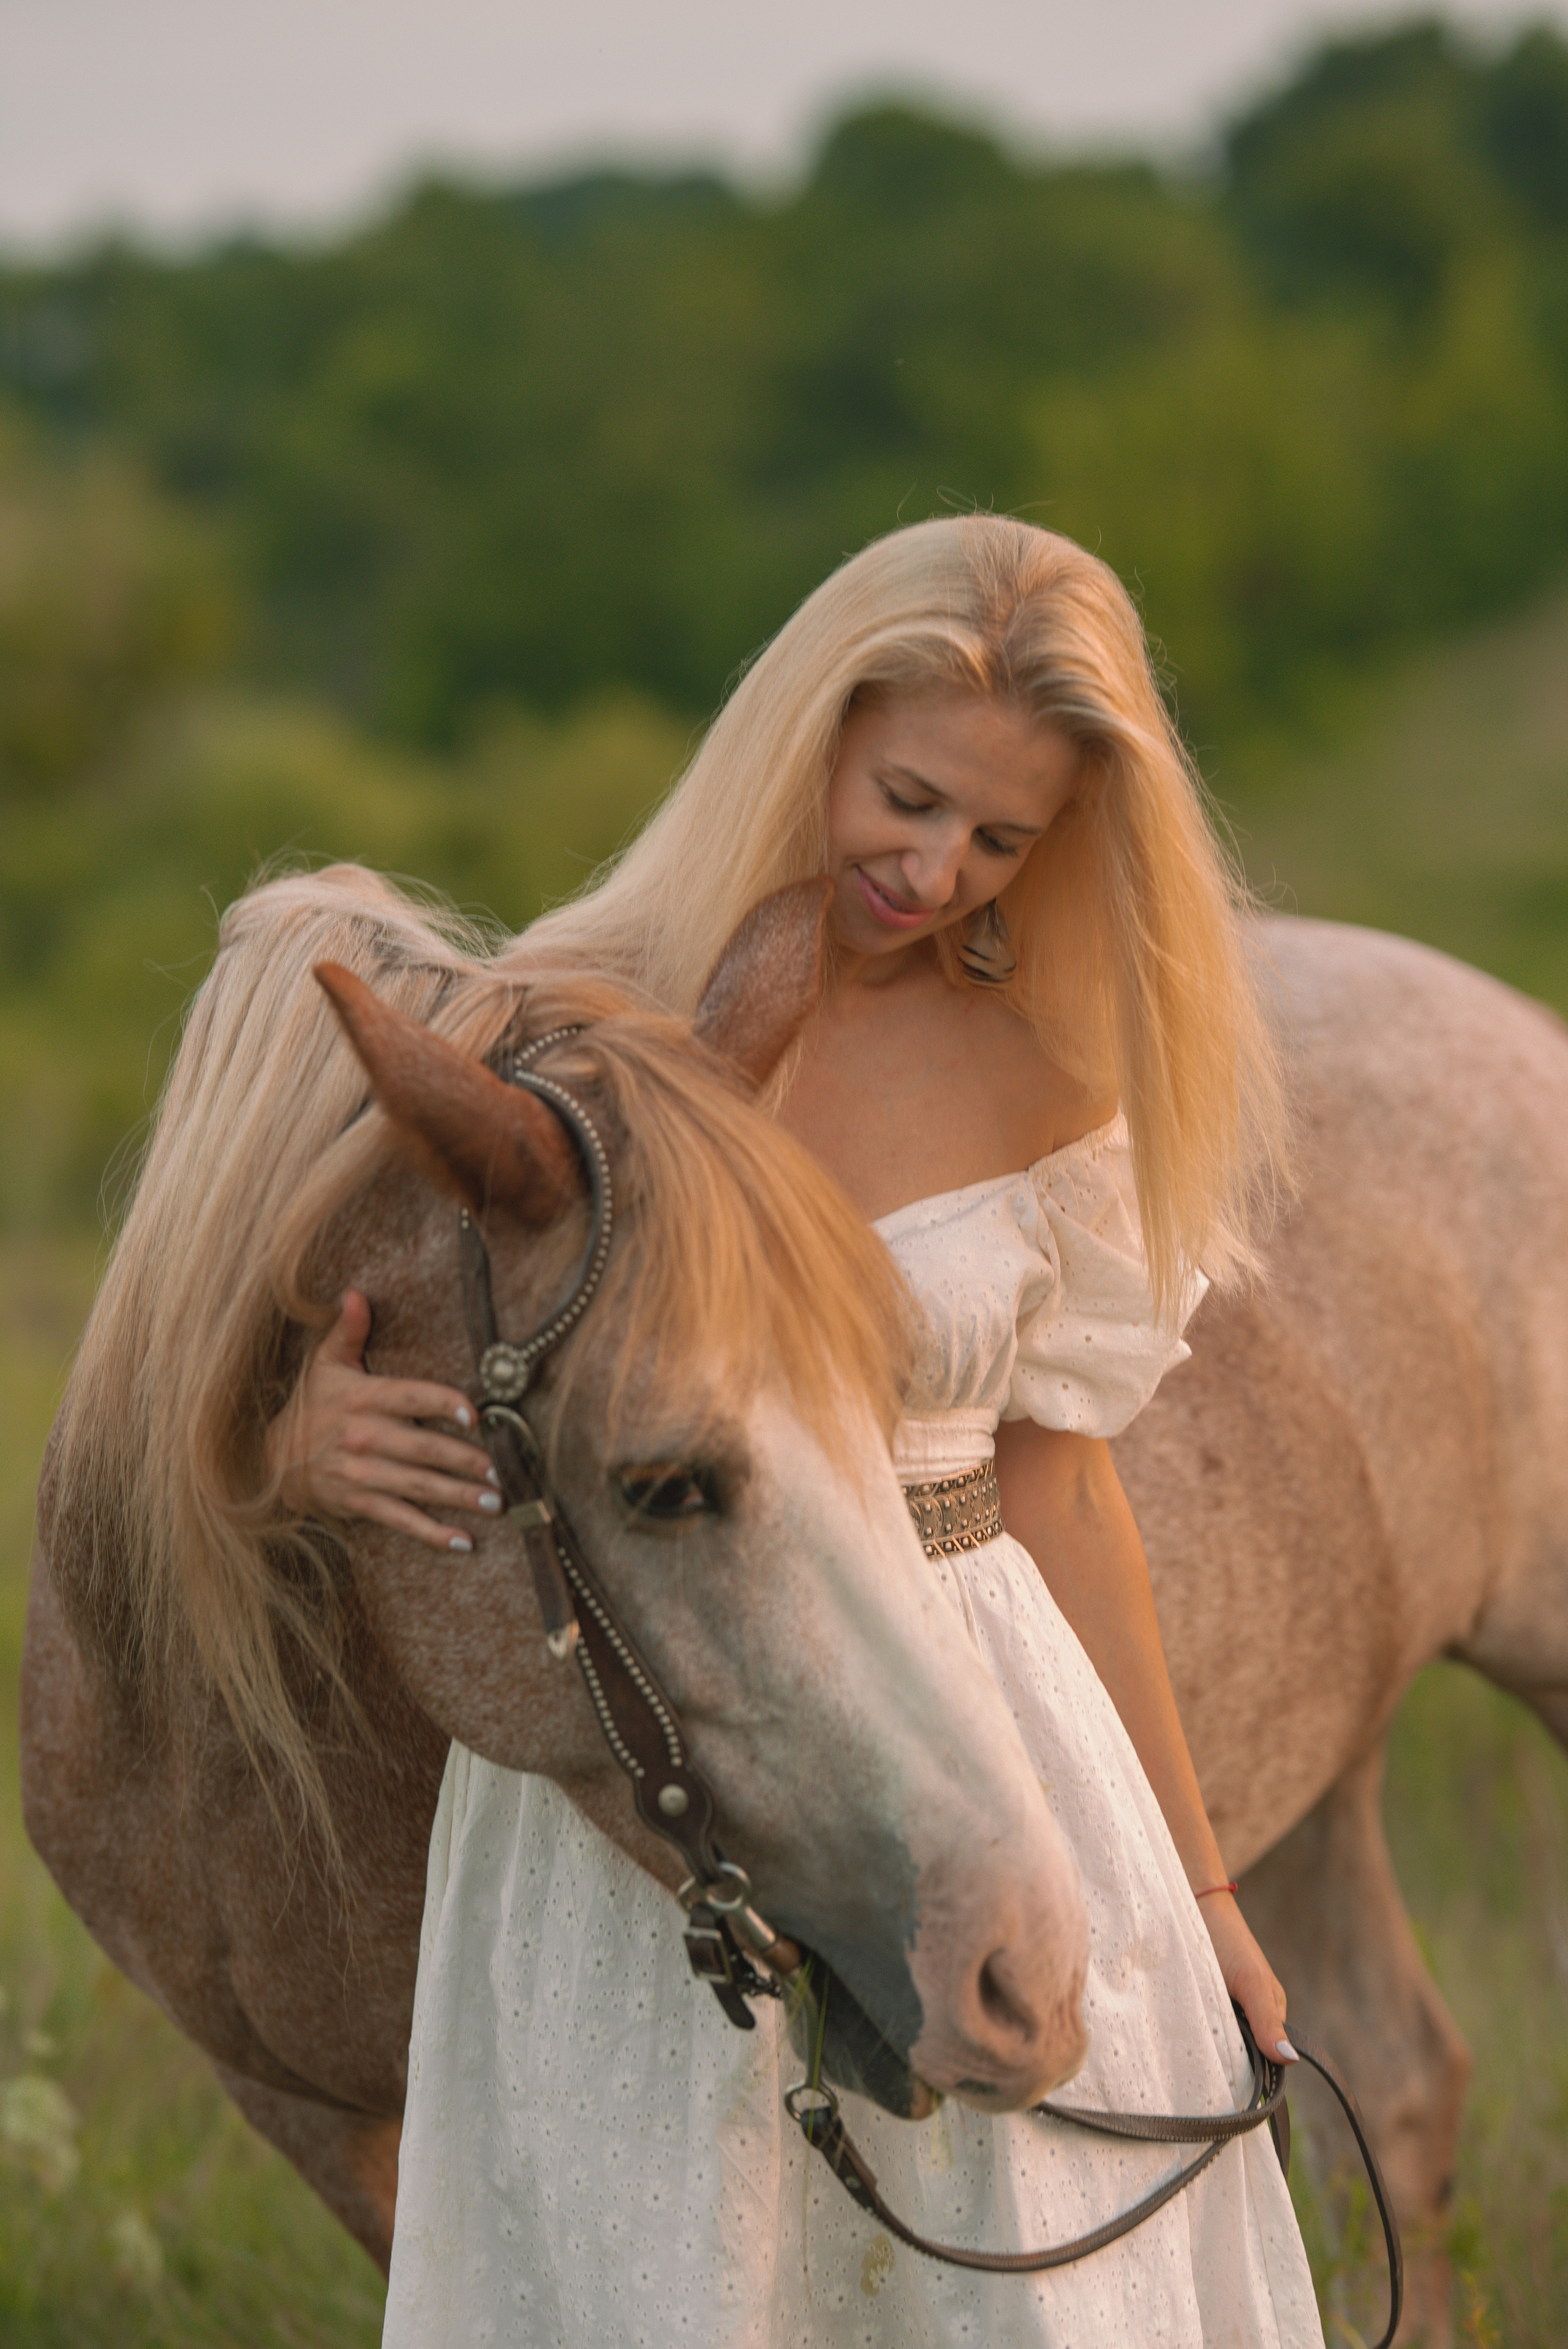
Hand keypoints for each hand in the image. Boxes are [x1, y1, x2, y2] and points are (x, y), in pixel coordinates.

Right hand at [267, 1289, 499, 1553]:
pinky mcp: (358, 1502)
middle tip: (501, 1469)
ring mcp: (361, 1473)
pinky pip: (399, 1519)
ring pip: (416, 1486)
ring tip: (495, 1502)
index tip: (473, 1413)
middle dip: (464, 1461)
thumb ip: (348, 1331)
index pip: (407, 1397)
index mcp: (363, 1398)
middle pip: (421, 1449)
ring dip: (458, 1496)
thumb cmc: (312, 1404)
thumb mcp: (325, 1364)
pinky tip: (463, 1542)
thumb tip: (356, 1293)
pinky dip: (431, 1533)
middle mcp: (364, 1437)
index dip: (440, 1403)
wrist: (270, 1459)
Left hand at [1196, 1890, 1298, 2066]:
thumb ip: (1268, 2019)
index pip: (1267, 2062)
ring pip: (1217, 2045)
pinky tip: (1181, 2037)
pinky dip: (1191, 2033)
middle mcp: (1247, 2015)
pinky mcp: (1198, 2003)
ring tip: (1191, 2054)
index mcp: (1268, 2012)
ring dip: (1206, 2049)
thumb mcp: (1250, 1981)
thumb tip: (1289, 2058)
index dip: (1250, 2077)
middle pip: (1240, 2056)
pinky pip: (1197, 2029)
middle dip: (1226, 2065)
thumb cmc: (1226, 1939)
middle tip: (1206, 2070)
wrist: (1190, 1903)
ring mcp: (1221, 2010)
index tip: (1231, 2090)